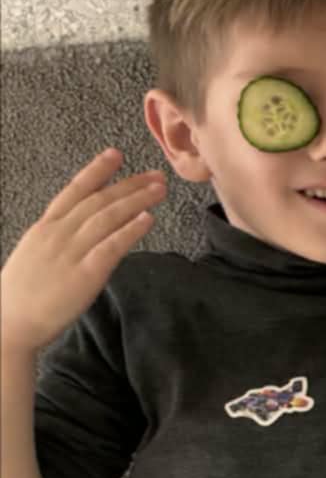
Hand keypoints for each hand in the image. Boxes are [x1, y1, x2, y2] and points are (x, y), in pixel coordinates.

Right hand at [0, 149, 165, 355]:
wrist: (8, 322)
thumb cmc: (22, 293)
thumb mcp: (35, 254)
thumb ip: (59, 239)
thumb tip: (81, 229)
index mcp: (45, 228)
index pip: (73, 192)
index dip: (96, 171)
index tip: (115, 155)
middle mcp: (58, 234)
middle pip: (98, 201)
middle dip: (128, 185)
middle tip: (156, 174)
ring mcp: (70, 253)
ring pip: (107, 218)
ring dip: (136, 201)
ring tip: (159, 190)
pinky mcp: (84, 274)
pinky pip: (110, 247)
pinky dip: (130, 230)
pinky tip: (148, 219)